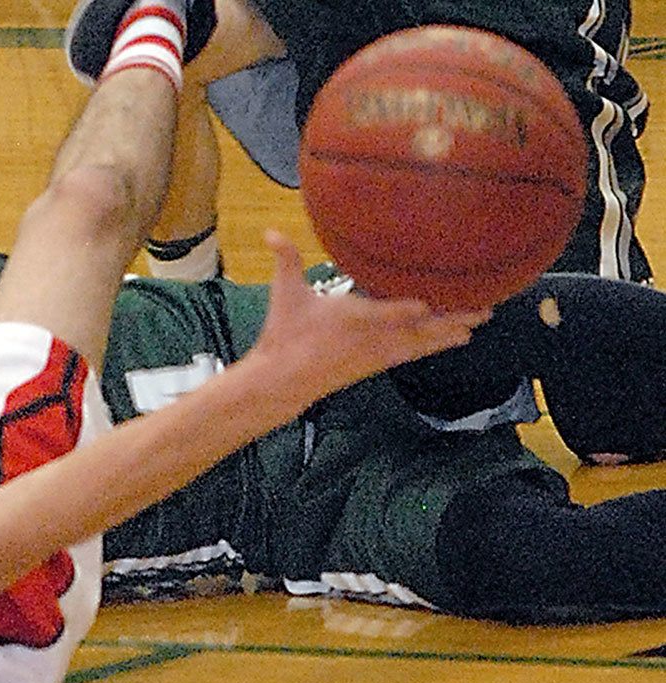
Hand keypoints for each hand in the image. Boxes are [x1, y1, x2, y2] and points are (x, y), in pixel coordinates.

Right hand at [250, 229, 490, 405]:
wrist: (284, 380)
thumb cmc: (284, 334)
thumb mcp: (284, 293)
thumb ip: (286, 259)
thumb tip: (269, 232)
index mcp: (349, 318)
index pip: (382, 315)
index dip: (407, 312)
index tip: (429, 305)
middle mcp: (370, 338)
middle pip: (417, 329)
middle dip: (450, 320)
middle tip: (483, 311)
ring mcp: (376, 353)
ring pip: (420, 343)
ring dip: (450, 334)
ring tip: (477, 325)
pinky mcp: (376, 364)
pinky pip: (413, 353)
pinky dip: (435, 345)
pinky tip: (454, 340)